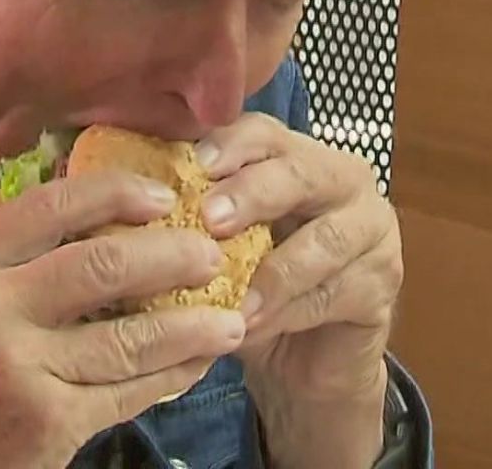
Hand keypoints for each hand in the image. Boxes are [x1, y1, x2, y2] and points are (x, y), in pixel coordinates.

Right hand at [0, 167, 247, 468]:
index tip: (162, 196)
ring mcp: (20, 368)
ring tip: (229, 317)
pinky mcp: (49, 421)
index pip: (45, 208)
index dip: (112, 194)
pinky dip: (170, 377)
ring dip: (188, 325)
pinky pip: (127, 392)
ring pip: (127, 336)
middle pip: (98, 265)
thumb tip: (76, 225)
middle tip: (210, 253)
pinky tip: (194, 365)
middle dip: (168, 256)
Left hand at [198, 115, 401, 468]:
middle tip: (210, 218)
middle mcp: (342, 181)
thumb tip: (109, 191)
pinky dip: (289, 311)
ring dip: (273, 269)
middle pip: (302, 172)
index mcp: (294, 155)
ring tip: (233, 295)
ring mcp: (372, 231)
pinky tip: (252, 325)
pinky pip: (336, 293)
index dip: (229, 144)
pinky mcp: (383, 285)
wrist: (304, 360)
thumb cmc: (248, 284)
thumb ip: (184, 211)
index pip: (264, 132)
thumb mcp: (215, 243)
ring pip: (325, 240)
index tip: (193, 164)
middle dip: (253, 192)